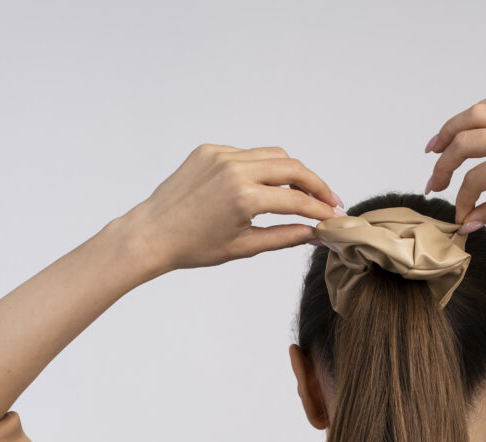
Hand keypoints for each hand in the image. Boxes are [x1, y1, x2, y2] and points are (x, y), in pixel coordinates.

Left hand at [117, 144, 342, 273]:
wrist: (151, 233)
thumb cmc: (193, 247)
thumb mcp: (245, 247)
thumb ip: (285, 237)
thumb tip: (315, 233)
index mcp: (244, 197)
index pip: (296, 200)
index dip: (320, 210)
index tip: (334, 217)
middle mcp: (235, 169)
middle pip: (293, 168)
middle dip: (316, 185)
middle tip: (329, 201)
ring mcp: (221, 155)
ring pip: (273, 156)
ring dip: (291, 173)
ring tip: (300, 194)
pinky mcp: (209, 150)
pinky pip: (247, 154)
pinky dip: (261, 168)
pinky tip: (263, 187)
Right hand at [423, 95, 485, 227]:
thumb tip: (470, 222)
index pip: (474, 181)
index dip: (462, 202)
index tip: (462, 217)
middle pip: (464, 142)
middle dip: (443, 164)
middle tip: (434, 182)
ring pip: (477, 113)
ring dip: (451, 128)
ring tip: (436, 145)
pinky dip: (480, 111)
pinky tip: (470, 124)